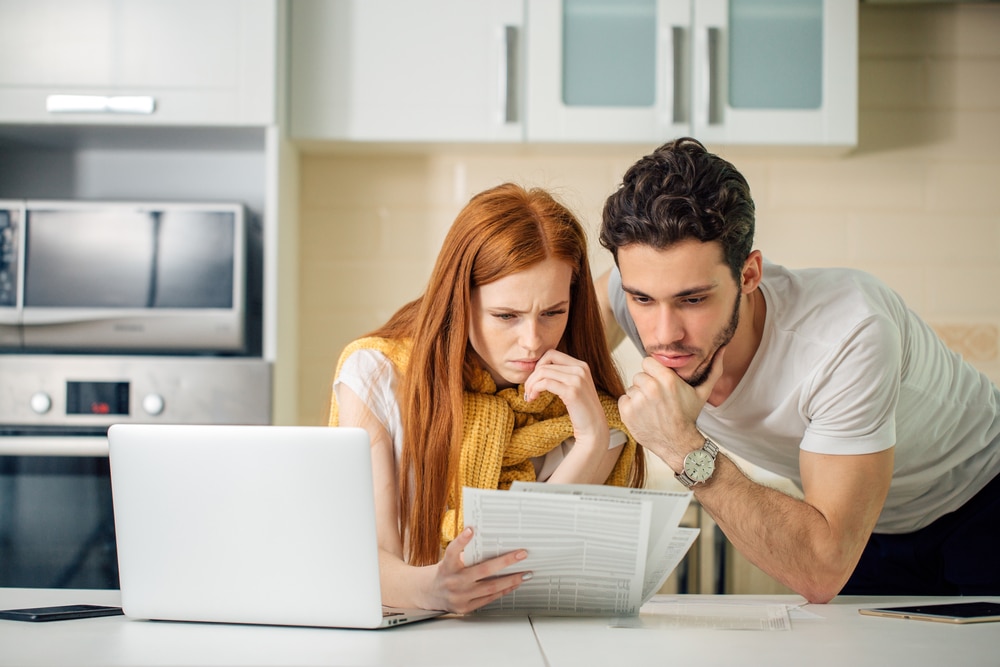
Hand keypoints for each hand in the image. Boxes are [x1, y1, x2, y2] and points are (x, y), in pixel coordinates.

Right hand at [425, 527, 529, 613]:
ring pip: (490, 587)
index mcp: (447, 566)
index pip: (453, 551)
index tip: (470, 530)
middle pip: (483, 570)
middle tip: (521, 554)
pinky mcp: (465, 607)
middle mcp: (453, 581)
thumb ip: (465, 554)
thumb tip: (490, 541)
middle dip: (505, 562)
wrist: (429, 593)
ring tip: (525, 574)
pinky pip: (489, 598)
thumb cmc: (445, 572)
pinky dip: (503, 591)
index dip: (461, 541)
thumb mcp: (449, 560)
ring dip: (511, 580)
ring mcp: (460, 596)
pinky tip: (513, 584)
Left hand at [523, 349, 608, 447]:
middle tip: (527, 390)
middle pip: (545, 363)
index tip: (534, 380)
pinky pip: (545, 383)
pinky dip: (535, 389)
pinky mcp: (572, 392)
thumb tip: (539, 369)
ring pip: (543, 372)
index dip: (538, 365)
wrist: (594, 427)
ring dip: (531, 384)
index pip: (551, 354)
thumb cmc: (581, 409)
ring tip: (529, 396)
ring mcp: (577, 379)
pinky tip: (533, 398)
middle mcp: (580, 369)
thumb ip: (562, 375)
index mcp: (581, 365)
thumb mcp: (574, 386)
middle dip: (531, 376)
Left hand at [618, 347, 725, 471]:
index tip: (659, 381)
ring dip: (639, 396)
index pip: (647, 362)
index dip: (653, 371)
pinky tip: (644, 414)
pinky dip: (631, 406)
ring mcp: (638, 401)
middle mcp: (651, 388)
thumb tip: (722, 349)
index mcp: (667, 380)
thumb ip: (713, 369)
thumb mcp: (702, 393)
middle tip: (657, 397)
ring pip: (632, 388)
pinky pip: (624, 400)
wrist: (678, 443)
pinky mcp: (627, 412)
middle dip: (646, 384)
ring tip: (652, 407)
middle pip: (639, 375)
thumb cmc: (689, 416)